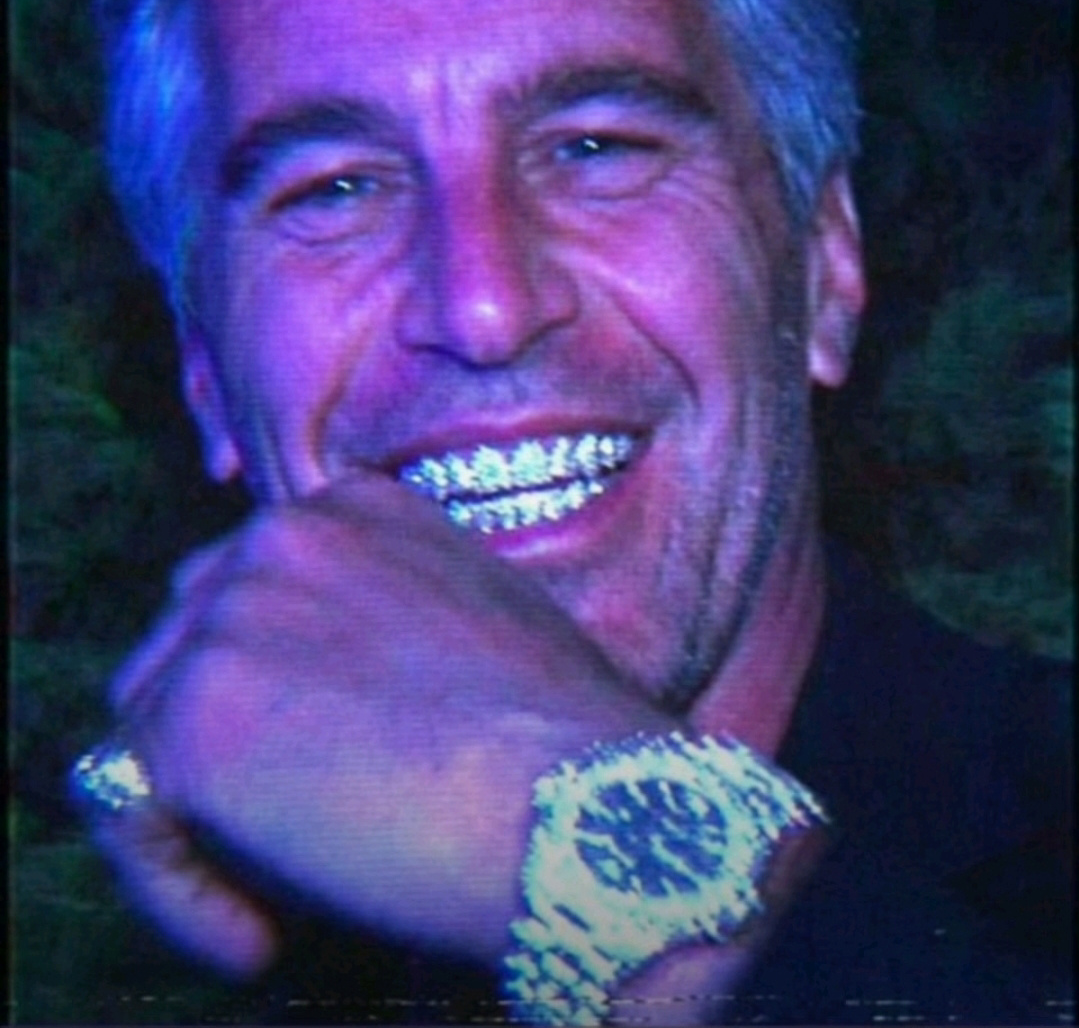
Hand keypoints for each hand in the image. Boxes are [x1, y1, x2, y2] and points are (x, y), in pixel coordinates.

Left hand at [92, 472, 671, 974]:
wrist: (585, 807)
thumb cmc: (564, 739)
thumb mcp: (481, 621)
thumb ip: (392, 612)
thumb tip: (335, 680)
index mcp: (354, 510)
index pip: (252, 587)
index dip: (270, 681)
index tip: (313, 759)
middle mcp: (282, 536)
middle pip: (186, 641)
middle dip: (224, 733)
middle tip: (297, 824)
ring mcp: (231, 618)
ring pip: (146, 720)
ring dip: (200, 809)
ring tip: (283, 885)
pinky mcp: (193, 720)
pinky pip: (128, 810)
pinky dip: (178, 886)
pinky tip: (253, 939)